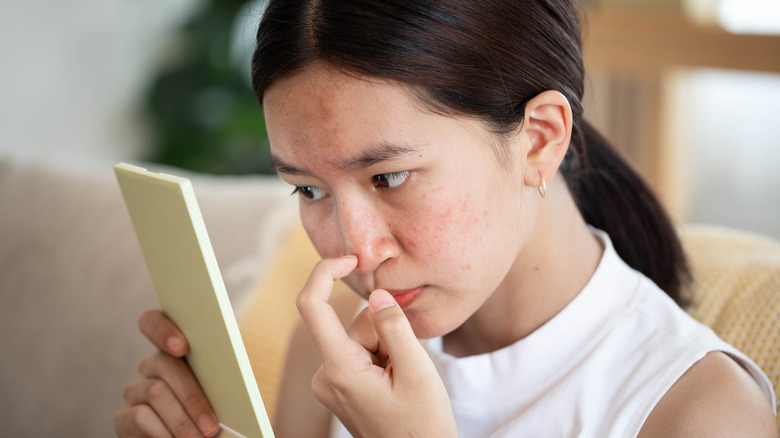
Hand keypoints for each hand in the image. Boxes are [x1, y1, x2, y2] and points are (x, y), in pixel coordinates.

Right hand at [115, 310, 219, 437]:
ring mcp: (134, 391)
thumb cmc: (210, 411)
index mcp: (173, 350)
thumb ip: (215, 376)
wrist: (192, 436)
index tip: (182, 346)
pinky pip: (141, 419)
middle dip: (192, 397)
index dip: (163, 329)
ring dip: (182, 420)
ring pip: (155, 393)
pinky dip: (164, 434)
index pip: (152, 322)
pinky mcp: (123, 418)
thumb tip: (228, 376)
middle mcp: (150, 366)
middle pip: (165, 365)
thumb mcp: (216, 390)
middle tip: (211, 426)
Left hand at [297, 256, 456, 437]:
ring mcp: (332, 384)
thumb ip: (394, 328)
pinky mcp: (340, 387)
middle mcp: (326, 376)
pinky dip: (382, 358)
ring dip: (386, 348)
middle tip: (408, 364)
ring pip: (360, 340)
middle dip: (384, 332)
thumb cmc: (421, 425)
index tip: (351, 260)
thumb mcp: (416, 371)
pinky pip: (360, 354)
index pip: (312, 306)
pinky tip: (396, 382)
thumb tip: (375, 294)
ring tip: (404, 379)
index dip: (325, 273)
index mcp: (338, 370)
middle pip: (352, 325)